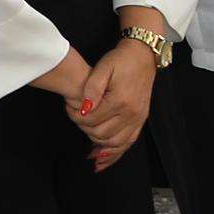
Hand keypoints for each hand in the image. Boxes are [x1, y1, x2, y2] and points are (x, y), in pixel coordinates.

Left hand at [69, 39, 157, 164]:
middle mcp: (132, 113)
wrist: (144, 55)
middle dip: (84, 129)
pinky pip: (128, 143)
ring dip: (98, 145)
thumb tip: (83, 109)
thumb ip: (91, 88)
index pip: (91, 120)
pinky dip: (114, 153)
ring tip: (85, 138)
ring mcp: (138, 118)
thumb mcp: (103, 68)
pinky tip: (101, 157)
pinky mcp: (141, 120)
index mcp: (120, 100)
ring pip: (115, 143)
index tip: (70, 107)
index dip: (75, 117)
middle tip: (76, 117)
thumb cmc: (121, 60)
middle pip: (101, 134)